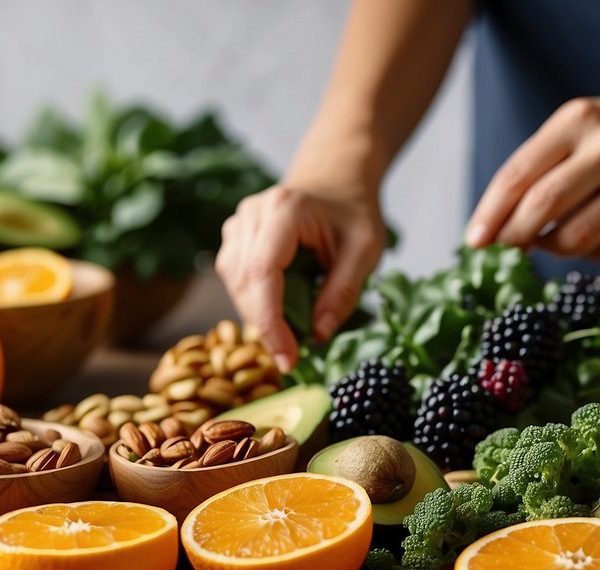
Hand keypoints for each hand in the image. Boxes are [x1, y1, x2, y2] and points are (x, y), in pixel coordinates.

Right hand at [215, 183, 384, 371]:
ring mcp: (238, 224)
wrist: (336, 182)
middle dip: (266, 326)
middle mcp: (252, 213)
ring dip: (260, 316)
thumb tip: (318, 336)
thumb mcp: (365, 251)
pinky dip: (255, 304)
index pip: (263, 272)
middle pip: (245, 283)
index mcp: (285, 210)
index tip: (288, 358)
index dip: (271, 322)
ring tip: (291, 331)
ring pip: (235, 285)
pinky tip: (279, 311)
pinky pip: (235, 280)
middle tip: (293, 356)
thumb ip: (344, 293)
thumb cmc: (353, 214)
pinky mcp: (234, 238)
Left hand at [466, 95, 599, 264]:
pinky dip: (592, 255)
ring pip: (574, 240)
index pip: (518, 176)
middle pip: (542, 209)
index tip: (473, 241)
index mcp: (579, 120)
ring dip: (554, 248)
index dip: (489, 214)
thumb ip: (541, 167)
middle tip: (507, 249)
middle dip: (514, 237)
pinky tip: (595, 236)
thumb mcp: (583, 128)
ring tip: (555, 237)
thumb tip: (495, 228)